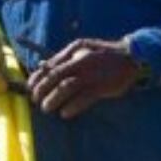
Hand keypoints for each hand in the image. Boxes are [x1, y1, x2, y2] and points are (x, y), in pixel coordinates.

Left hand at [28, 38, 143, 118]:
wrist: (131, 56)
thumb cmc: (103, 54)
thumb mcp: (82, 48)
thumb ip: (63, 57)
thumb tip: (41, 66)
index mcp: (74, 51)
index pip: (50, 65)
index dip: (37, 77)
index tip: (30, 87)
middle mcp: (81, 61)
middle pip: (55, 76)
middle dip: (42, 90)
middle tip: (36, 100)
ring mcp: (92, 74)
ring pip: (67, 87)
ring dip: (54, 99)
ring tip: (46, 108)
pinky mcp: (102, 87)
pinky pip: (84, 98)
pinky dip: (72, 106)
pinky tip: (65, 113)